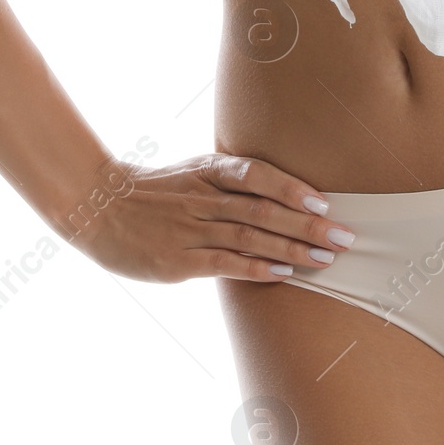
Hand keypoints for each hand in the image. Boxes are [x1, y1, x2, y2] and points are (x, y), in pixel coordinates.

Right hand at [60, 152, 356, 283]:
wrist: (97, 209)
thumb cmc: (154, 192)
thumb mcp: (192, 173)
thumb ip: (230, 181)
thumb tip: (282, 192)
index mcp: (208, 170)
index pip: (258, 175)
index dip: (293, 189)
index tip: (326, 204)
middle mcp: (203, 196)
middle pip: (264, 209)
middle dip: (309, 226)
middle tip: (346, 238)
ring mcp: (190, 228)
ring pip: (250, 237)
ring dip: (293, 250)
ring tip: (326, 260)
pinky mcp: (178, 260)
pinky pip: (225, 263)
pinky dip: (257, 268)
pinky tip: (283, 274)